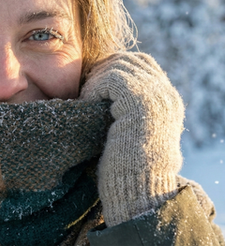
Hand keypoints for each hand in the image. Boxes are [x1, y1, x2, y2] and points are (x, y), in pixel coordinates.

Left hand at [79, 52, 183, 226]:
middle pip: (129, 59)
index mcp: (166, 101)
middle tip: (87, 87)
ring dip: (96, 79)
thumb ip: (126, 108)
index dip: (115, 67)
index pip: (141, 63)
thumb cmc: (126, 168)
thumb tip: (105, 91)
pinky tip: (87, 103)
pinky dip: (94, 87)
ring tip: (85, 98)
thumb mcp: (130, 130)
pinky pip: (111, 78)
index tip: (94, 82)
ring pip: (118, 66)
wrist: (138, 191)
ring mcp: (156, 96)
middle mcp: (165, 95)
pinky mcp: (140, 102)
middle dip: (103, 69)